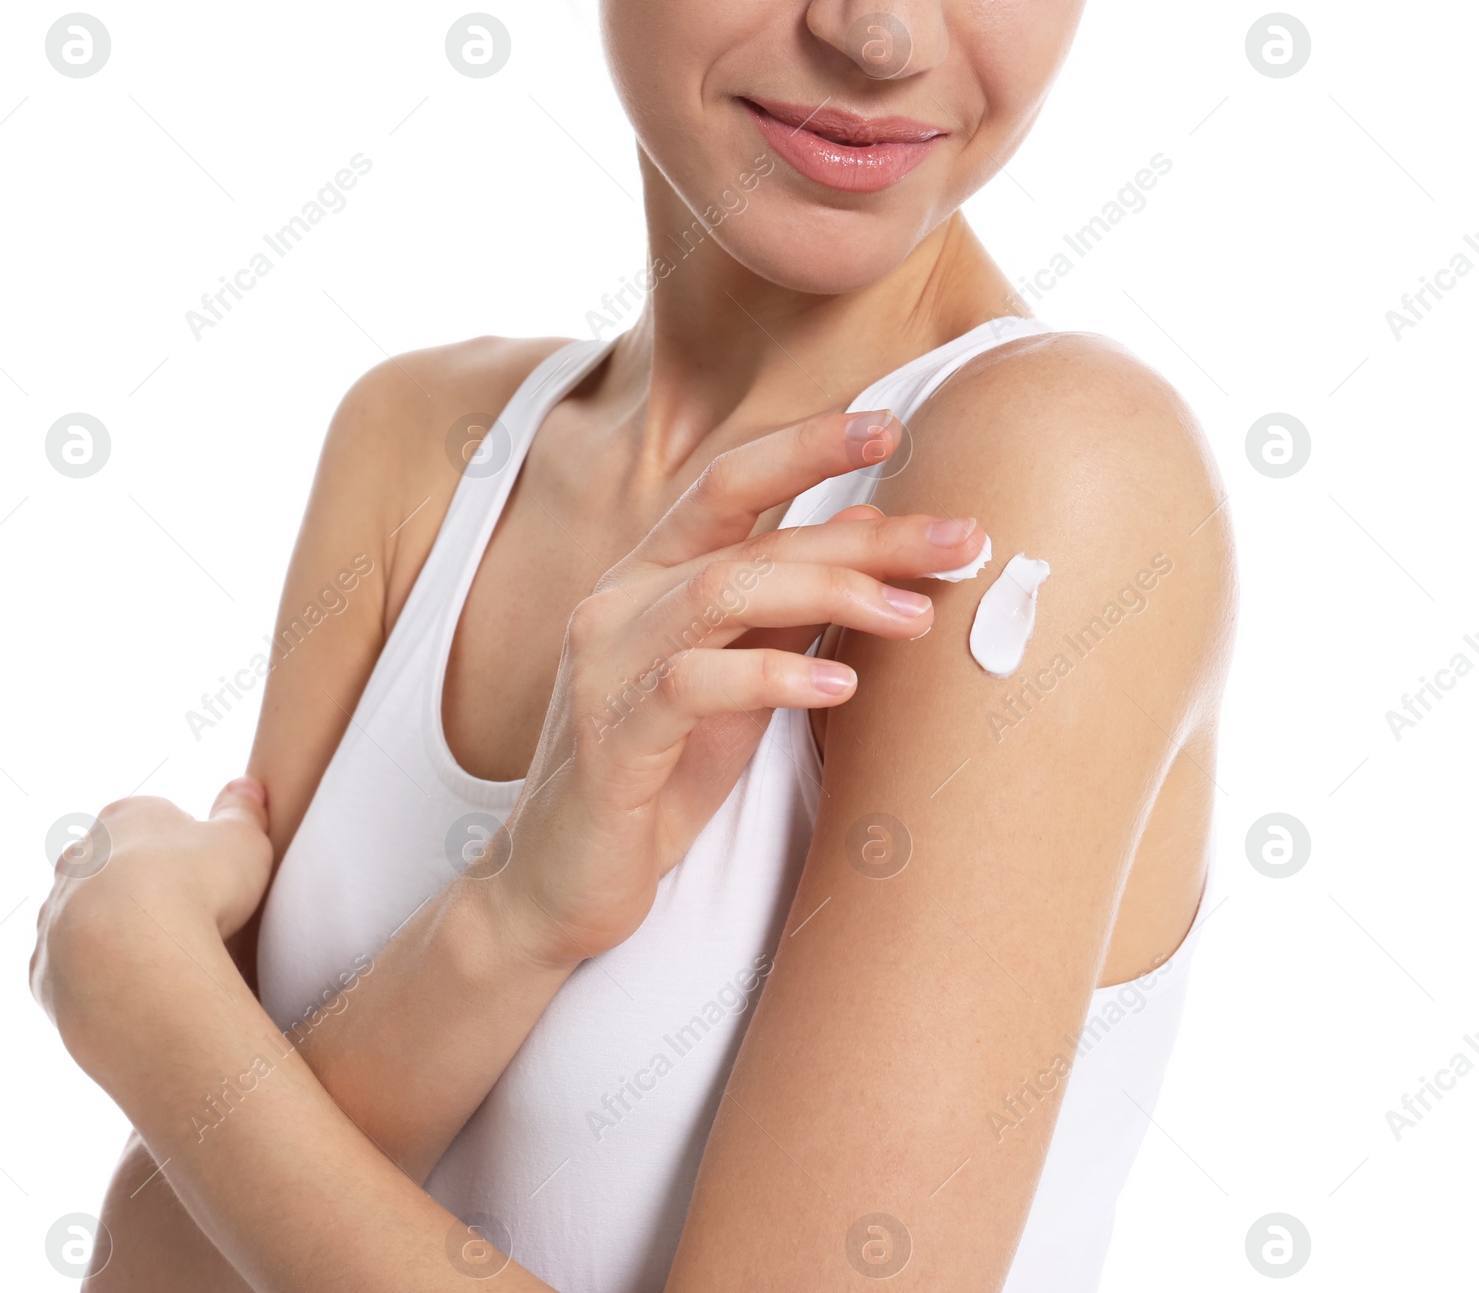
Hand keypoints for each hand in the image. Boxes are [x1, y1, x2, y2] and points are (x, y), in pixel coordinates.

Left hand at [30, 779, 273, 1047]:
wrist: (135, 961)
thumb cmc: (197, 889)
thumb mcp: (244, 840)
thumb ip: (243, 812)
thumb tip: (245, 788)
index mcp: (127, 817)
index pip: (153, 818)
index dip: (184, 843)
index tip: (210, 871)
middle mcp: (79, 858)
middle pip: (108, 862)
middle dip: (139, 883)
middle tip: (184, 912)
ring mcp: (54, 913)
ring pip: (82, 915)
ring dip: (113, 931)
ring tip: (159, 958)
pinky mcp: (44, 968)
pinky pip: (70, 969)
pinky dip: (98, 976)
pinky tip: (131, 989)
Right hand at [489, 409, 987, 964]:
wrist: (561, 882)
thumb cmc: (656, 778)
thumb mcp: (733, 685)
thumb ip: (782, 615)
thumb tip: (869, 543)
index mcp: (647, 579)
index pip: (728, 486)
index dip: (806, 446)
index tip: (893, 425)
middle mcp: (619, 603)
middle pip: (750, 536)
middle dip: (864, 532)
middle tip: (961, 541)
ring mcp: (606, 664)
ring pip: (724, 589)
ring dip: (833, 593)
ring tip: (916, 617)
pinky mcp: (610, 736)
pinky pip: (697, 682)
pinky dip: (775, 676)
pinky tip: (839, 684)